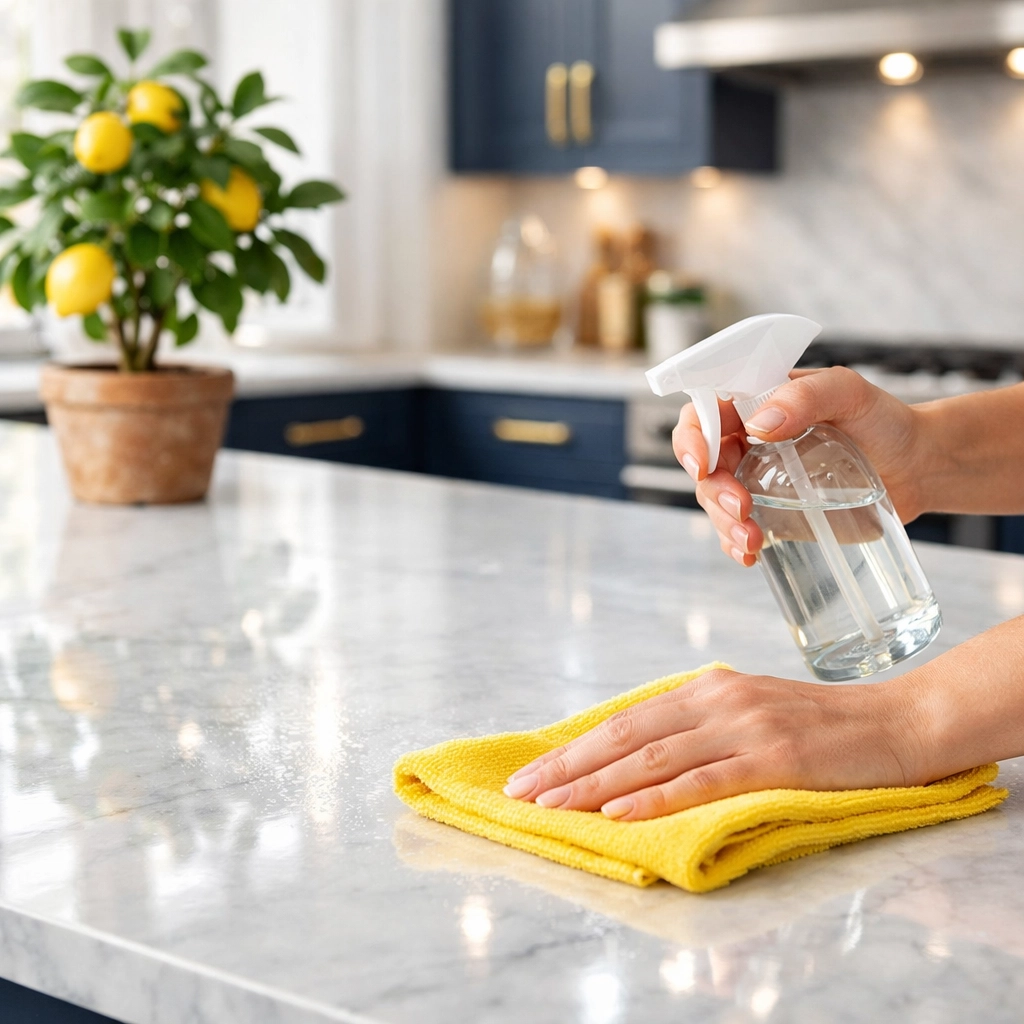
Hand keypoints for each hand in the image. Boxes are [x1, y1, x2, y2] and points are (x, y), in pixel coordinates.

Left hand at [503, 668, 926, 820]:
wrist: (896, 723)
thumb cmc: (819, 727)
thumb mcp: (747, 715)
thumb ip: (698, 729)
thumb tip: (636, 761)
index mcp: (706, 688)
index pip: (624, 721)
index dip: (573, 748)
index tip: (531, 772)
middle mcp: (716, 700)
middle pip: (625, 736)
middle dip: (566, 766)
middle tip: (520, 792)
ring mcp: (744, 727)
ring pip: (652, 757)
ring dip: (593, 783)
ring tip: (551, 804)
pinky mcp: (774, 758)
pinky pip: (702, 780)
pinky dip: (654, 795)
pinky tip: (619, 809)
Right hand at [672, 367, 922, 565]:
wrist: (917, 466)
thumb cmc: (885, 421)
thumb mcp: (850, 393)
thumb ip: (807, 395)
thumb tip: (759, 423)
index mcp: (756, 404)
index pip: (703, 415)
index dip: (692, 438)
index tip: (701, 464)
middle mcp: (748, 441)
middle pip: (705, 465)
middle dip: (713, 491)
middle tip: (742, 509)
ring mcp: (758, 479)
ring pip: (716, 501)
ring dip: (723, 523)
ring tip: (752, 540)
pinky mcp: (773, 512)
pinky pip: (738, 528)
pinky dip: (735, 544)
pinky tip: (750, 554)